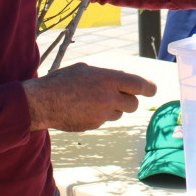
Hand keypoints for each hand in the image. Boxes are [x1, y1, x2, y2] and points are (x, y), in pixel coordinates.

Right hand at [23, 62, 155, 131]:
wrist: (43, 102)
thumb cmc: (62, 81)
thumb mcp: (86, 70)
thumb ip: (106, 76)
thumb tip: (122, 80)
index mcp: (108, 79)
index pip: (138, 85)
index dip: (149, 88)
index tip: (152, 90)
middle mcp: (108, 98)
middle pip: (133, 104)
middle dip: (129, 100)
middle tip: (119, 96)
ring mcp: (101, 114)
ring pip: (119, 114)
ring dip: (113, 108)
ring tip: (94, 100)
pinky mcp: (94, 125)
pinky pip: (104, 120)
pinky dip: (99, 115)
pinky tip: (84, 109)